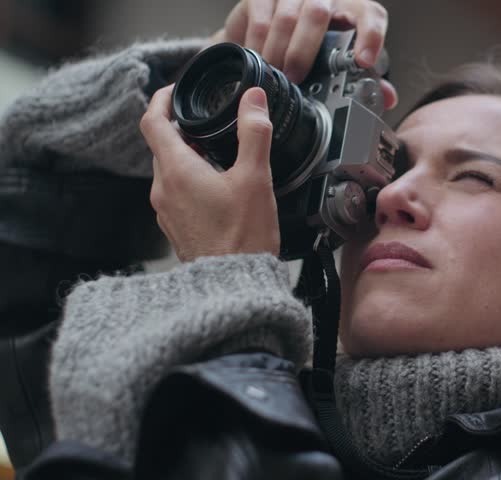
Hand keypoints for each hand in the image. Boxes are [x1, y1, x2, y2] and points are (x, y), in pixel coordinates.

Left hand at [140, 85, 279, 261]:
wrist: (233, 287)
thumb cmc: (243, 237)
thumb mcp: (255, 178)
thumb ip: (254, 133)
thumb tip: (253, 99)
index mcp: (176, 170)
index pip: (152, 121)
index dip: (162, 99)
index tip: (177, 92)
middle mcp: (163, 190)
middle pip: (163, 146)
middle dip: (184, 131)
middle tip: (211, 126)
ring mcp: (166, 212)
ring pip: (170, 171)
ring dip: (189, 158)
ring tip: (221, 160)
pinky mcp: (176, 229)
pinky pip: (177, 195)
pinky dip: (192, 183)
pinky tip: (220, 192)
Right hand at [210, 0, 397, 108]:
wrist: (282, 22)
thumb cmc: (320, 44)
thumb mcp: (344, 58)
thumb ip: (367, 77)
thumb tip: (387, 98)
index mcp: (354, 10)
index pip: (370, 16)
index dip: (370, 37)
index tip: (363, 61)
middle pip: (318, 14)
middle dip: (304, 50)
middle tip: (296, 78)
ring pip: (287, 16)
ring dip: (279, 50)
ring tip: (275, 74)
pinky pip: (260, 17)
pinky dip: (257, 43)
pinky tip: (258, 61)